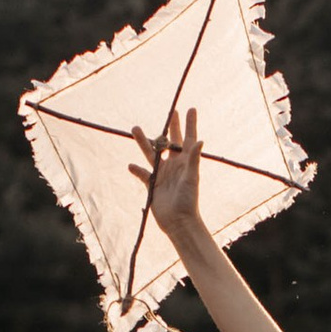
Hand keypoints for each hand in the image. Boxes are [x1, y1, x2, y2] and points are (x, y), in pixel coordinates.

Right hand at [130, 105, 205, 248]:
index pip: (188, 138)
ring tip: (134, 128)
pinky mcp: (153, 185)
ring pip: (151, 154)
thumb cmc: (188, 200)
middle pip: (170, 142)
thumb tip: (200, 140)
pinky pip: (143, 174)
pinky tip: (130, 166)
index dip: (189, 124)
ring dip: (143, 142)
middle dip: (170, 127)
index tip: (190, 109)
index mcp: (185, 162)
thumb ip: (193, 159)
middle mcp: (175, 166)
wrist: (179, 223)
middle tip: (171, 112)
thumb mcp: (191, 178)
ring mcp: (163, 174)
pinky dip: (136, 170)